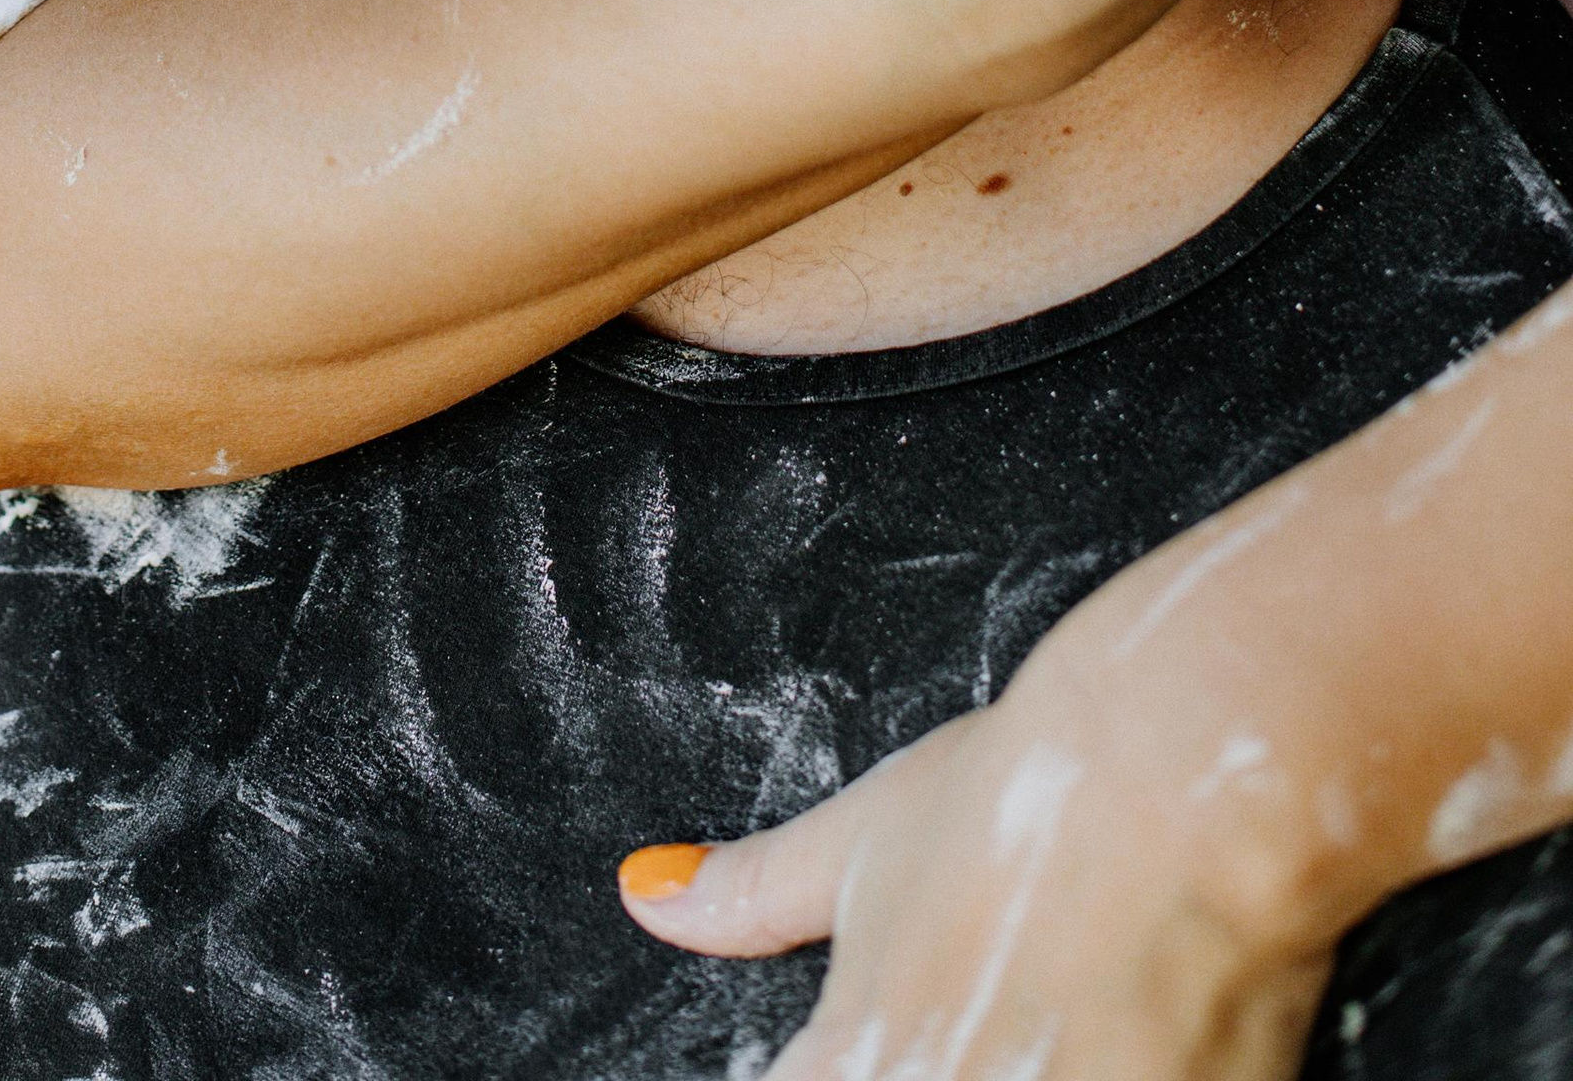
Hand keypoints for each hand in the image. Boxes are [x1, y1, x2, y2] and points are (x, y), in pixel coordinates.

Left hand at [619, 682, 1334, 1080]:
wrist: (1190, 786)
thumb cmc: (1023, 802)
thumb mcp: (863, 839)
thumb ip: (750, 893)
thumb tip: (646, 892)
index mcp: (849, 1065)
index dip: (833, 1069)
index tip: (896, 1038)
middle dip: (942, 1066)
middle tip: (984, 1022)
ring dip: (1018, 1074)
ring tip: (1051, 1034)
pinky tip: (1118, 1047)